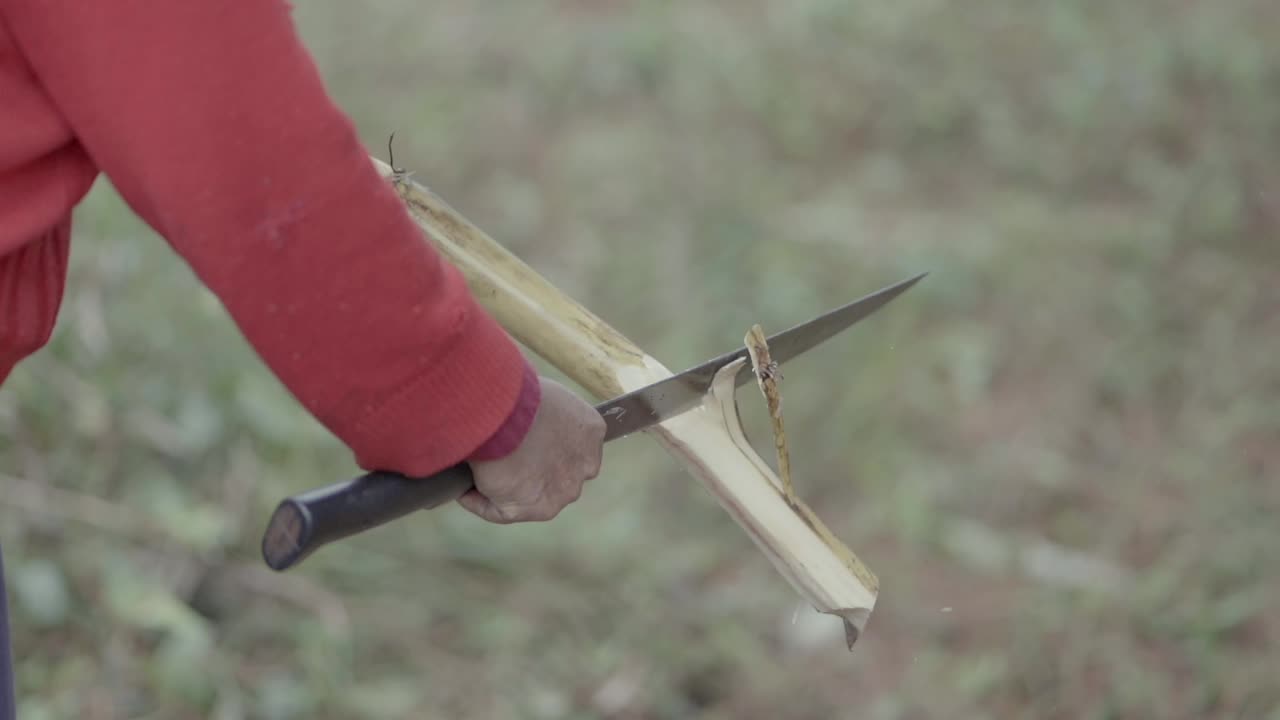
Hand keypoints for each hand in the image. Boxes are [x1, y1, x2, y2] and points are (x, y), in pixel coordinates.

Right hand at [458, 377, 604, 522]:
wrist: (502, 411)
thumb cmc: (514, 391)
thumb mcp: (540, 393)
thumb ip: (541, 412)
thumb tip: (518, 417)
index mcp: (590, 431)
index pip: (572, 446)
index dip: (544, 445)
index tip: (520, 439)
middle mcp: (584, 467)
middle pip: (557, 475)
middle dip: (532, 469)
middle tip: (499, 457)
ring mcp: (560, 492)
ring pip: (530, 496)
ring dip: (505, 488)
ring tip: (475, 474)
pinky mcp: (530, 509)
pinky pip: (499, 510)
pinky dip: (478, 500)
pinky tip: (463, 489)